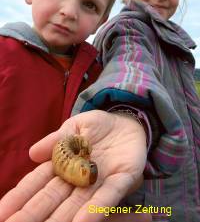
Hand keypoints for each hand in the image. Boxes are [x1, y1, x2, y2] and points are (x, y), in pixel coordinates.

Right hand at [0, 110, 150, 221]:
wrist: (127, 122)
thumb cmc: (97, 127)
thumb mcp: (75, 127)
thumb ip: (57, 139)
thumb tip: (32, 153)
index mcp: (64, 165)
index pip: (38, 183)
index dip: (21, 196)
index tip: (3, 212)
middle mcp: (78, 179)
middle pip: (54, 199)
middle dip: (35, 213)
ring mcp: (99, 181)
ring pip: (78, 204)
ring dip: (63, 218)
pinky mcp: (122, 180)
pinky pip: (109, 196)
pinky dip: (96, 208)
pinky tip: (83, 221)